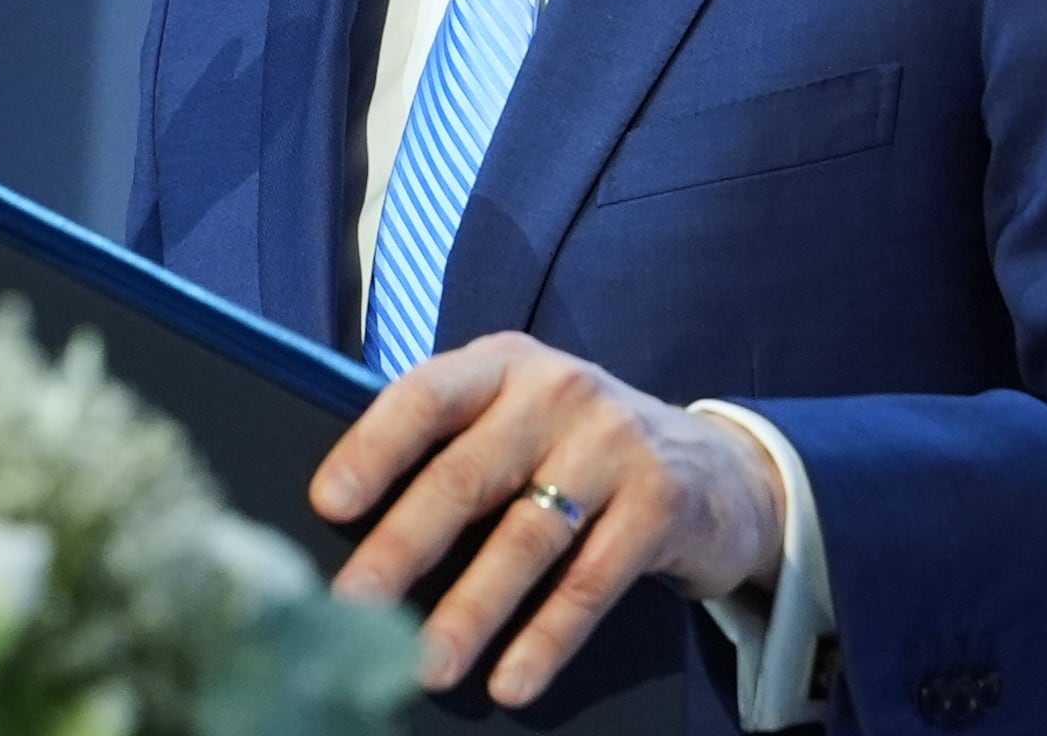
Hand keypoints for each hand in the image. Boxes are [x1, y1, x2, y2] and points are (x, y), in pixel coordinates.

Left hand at [310, 332, 784, 706]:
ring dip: (471, 610)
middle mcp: (557, 392)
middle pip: (467, 475)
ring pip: (526, 537)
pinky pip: (591, 582)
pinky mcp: (660, 503)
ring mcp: (614, 444)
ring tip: (425, 664)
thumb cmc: (578, 449)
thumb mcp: (518, 418)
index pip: (426, 396)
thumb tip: (352, 532)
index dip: (375, 448)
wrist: (718, 468)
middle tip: (353, 606)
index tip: (328, 505)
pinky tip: (511, 682)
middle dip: (403, 546)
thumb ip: (452, 448)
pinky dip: (547, 638)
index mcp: (503, 365)